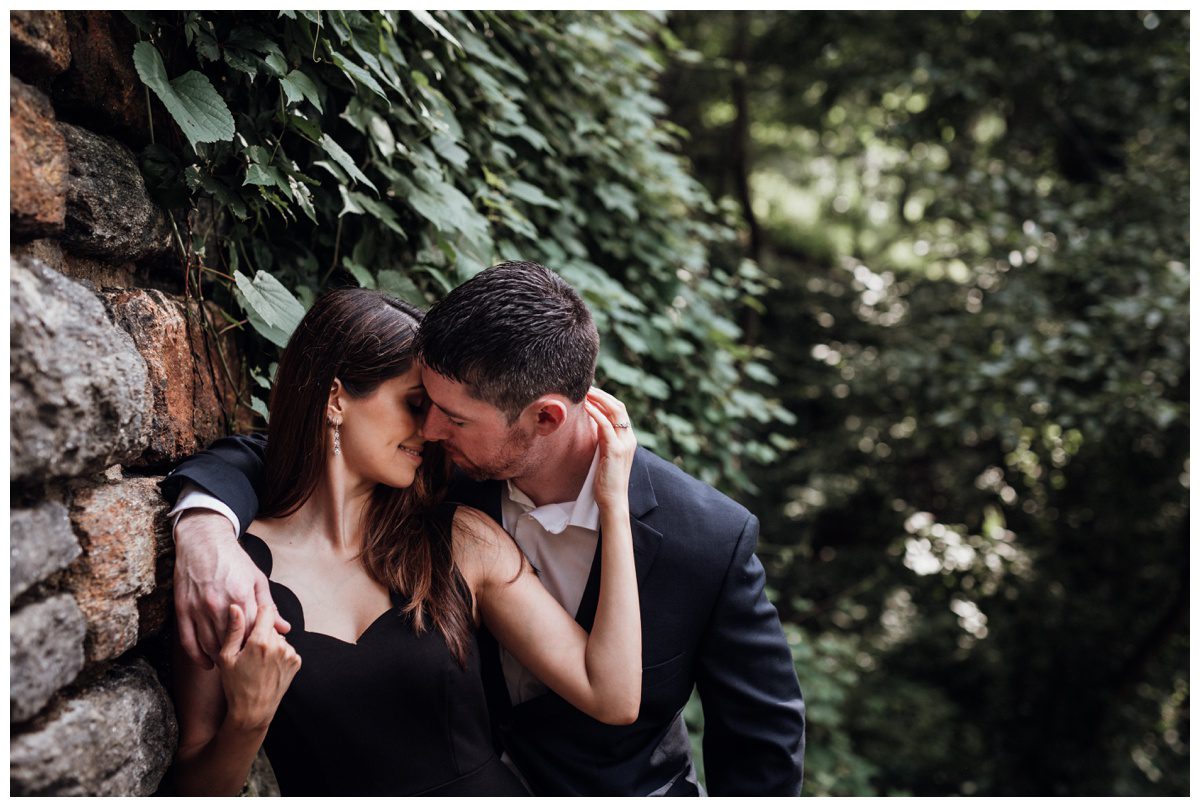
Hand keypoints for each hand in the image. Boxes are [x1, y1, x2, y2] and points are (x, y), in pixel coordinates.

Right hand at [173, 510, 288, 668]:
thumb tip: (285, 628)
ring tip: (231, 663)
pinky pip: (188, 642)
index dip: (259, 646)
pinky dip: (198, 657)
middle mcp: (219, 605)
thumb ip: (269, 606)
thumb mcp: (257, 579)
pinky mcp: (183, 610)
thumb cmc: (233, 559)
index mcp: (241, 596)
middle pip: (232, 642)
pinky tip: (208, 664)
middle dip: (241, 654)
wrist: (203, 541)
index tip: (263, 652)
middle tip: (248, 661)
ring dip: (221, 658)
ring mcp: (198, 608)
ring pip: (210, 645)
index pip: (253, 632)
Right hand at [217, 604, 300, 732]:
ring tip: (257, 660)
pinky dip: (278, 653)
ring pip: (279, 637)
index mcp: (260, 642)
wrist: (254, 711)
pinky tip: (267, 666)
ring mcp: (290, 654)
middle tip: (249, 649)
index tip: (250, 618)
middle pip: (271, 625)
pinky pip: (286, 648)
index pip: (266, 610)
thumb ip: (233, 630)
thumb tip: (235, 607)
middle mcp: (279, 645)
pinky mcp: (297, 662)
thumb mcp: (227, 658)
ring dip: (270, 643)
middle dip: (261, 631)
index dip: (257, 612)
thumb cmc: (235, 685)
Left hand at [585, 387, 636, 512]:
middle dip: (602, 394)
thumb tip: (592, 426)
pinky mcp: (615, 450)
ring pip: (614, 412)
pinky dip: (596, 414)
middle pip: (618, 407)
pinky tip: (586, 408)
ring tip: (585, 392)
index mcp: (628, 439)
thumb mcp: (605, 455)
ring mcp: (624, 443)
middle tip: (586, 386)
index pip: (620, 411)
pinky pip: (605, 426)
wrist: (613, 500)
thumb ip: (603, 441)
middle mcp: (629, 438)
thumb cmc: (606, 481)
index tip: (591, 392)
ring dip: (598, 399)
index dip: (606, 399)